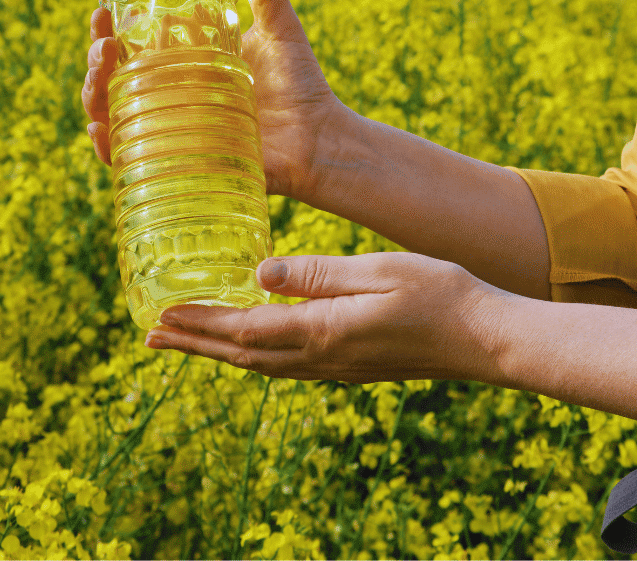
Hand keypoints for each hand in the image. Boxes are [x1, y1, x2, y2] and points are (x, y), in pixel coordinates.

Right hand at [81, 0, 344, 199]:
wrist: (321, 139)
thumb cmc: (301, 83)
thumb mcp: (279, 23)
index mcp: (186, 62)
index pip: (131, 42)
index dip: (108, 26)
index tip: (102, 7)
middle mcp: (171, 95)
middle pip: (112, 76)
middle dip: (95, 55)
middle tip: (103, 38)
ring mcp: (171, 129)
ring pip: (113, 113)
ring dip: (92, 91)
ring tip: (99, 68)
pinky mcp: (179, 163)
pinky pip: (130, 159)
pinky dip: (108, 146)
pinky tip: (98, 127)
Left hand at [143, 253, 507, 383]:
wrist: (484, 338)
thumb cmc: (439, 294)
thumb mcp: (377, 270)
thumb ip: (316, 274)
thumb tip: (259, 275)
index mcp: (324, 331)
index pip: (244, 330)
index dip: (200, 322)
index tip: (162, 313)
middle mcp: (324, 358)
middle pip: (243, 355)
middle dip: (196, 343)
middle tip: (152, 334)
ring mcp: (339, 367)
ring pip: (263, 365)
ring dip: (220, 352)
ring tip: (189, 340)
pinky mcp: (354, 365)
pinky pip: (289, 365)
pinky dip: (256, 355)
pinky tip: (255, 342)